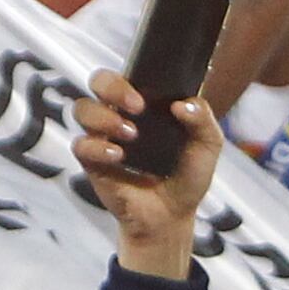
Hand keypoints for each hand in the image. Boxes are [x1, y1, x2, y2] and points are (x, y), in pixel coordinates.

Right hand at [77, 66, 221, 272]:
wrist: (173, 215)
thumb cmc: (187, 176)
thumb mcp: (207, 145)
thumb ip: (203, 120)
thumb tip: (184, 104)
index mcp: (145, 103)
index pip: (127, 73)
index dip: (130, 75)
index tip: (146, 96)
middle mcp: (120, 114)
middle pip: (98, 81)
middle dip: (112, 86)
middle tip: (136, 106)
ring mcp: (103, 137)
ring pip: (82, 109)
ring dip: (104, 117)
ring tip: (130, 135)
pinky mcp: (92, 161)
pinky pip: (81, 144)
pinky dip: (97, 147)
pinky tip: (118, 155)